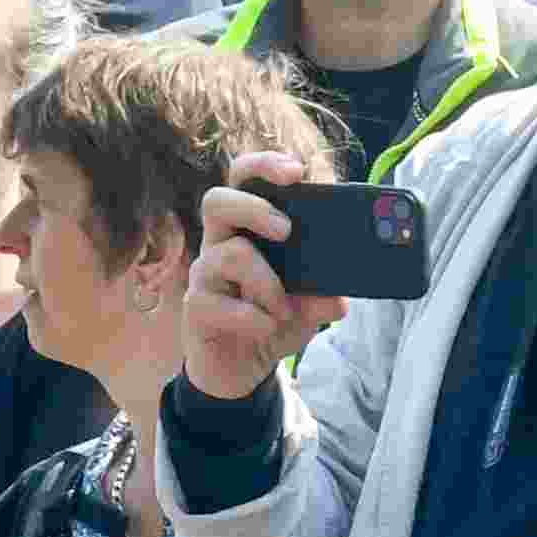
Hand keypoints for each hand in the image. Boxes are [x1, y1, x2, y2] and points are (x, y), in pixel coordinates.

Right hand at [181, 179, 332, 399]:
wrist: (240, 370)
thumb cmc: (271, 321)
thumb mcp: (308, 308)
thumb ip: (323, 296)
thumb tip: (340, 297)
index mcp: (247, 230)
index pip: (243, 180)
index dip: (264, 166)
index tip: (296, 171)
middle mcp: (220, 244)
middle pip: (217, 200)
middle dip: (255, 208)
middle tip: (286, 231)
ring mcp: (205, 275)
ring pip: (228, 254)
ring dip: (266, 282)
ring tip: (283, 308)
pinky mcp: (196, 307)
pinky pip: (218, 302)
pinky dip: (252, 317)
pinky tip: (267, 328)